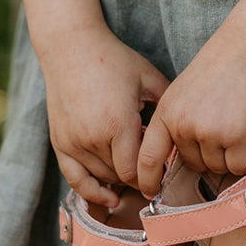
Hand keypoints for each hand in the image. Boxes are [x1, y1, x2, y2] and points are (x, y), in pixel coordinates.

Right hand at [39, 25, 169, 206]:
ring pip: (102, 178)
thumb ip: (167, 108)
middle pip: (121, 177)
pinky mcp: (59, 143)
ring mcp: (73, 143)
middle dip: (138, 175)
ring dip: (119, 179)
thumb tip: (186, 133)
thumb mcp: (149, 78)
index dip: (152, 176)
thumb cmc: (113, 60)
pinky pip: (74, 179)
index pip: (138, 171)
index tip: (164, 174)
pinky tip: (108, 198)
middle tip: (152, 169)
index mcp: (118, 125)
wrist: (70, 47)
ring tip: (133, 171)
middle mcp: (93, 139)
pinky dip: (91, 192)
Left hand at [136, 26, 245, 198]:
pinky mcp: (237, 137)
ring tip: (237, 121)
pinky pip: (239, 165)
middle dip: (208, 155)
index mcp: (166, 113)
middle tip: (223, 125)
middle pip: (192, 165)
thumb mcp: (185, 91)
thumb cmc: (222, 67)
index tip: (150, 193)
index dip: (148, 179)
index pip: (148, 157)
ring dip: (230, 154)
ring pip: (217, 167)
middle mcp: (183, 126)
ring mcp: (209, 133)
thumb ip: (178, 121)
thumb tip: (181, 158)